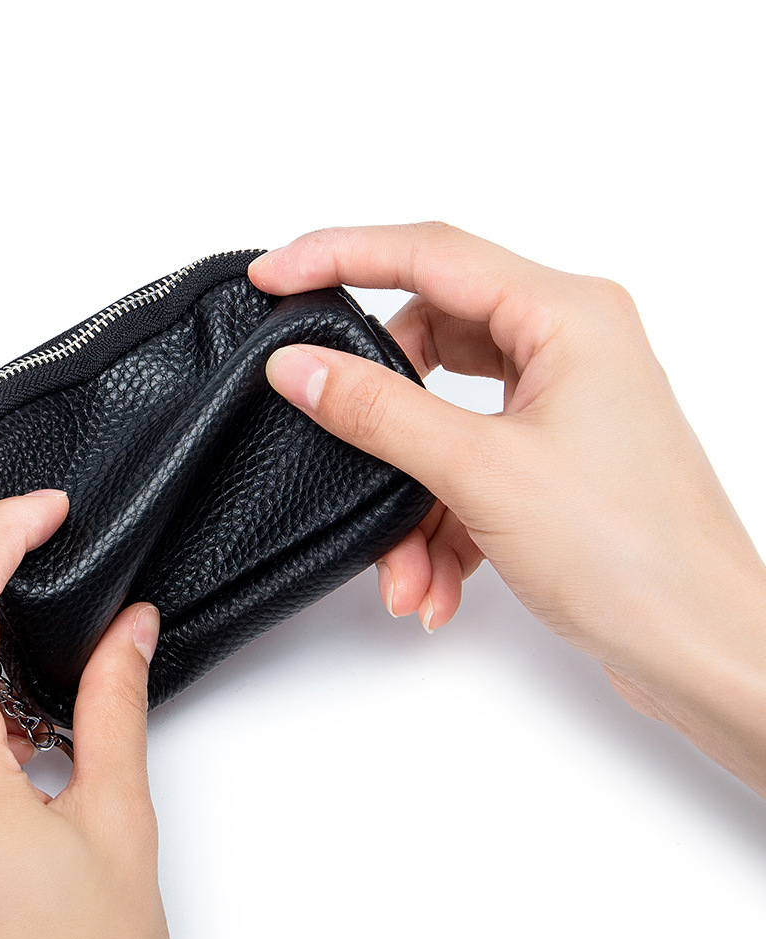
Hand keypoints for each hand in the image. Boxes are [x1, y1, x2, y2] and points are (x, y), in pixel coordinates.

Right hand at [249, 223, 765, 795]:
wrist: (699, 647)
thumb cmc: (634, 553)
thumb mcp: (480, 472)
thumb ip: (380, 411)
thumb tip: (301, 366)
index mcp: (567, 315)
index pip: (428, 254)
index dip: (339, 256)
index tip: (275, 275)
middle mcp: (568, 346)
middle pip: (431, 343)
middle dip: (381, 418)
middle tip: (334, 438)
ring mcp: (562, 404)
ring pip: (444, 422)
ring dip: (410, 498)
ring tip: (404, 572)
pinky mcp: (553, 458)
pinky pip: (468, 468)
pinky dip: (440, 524)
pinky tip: (435, 585)